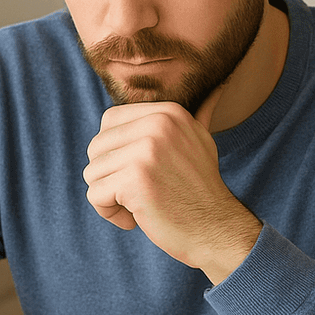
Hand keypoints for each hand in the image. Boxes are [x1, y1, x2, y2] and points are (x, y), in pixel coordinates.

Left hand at [83, 89, 261, 283]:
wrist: (216, 231)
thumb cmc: (201, 191)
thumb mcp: (202, 143)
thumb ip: (198, 114)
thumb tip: (221, 83)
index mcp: (168, 112)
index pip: (109, 122)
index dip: (115, 153)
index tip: (142, 173)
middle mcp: (158, 125)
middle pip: (96, 147)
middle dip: (109, 176)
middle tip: (139, 193)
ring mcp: (146, 150)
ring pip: (92, 172)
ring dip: (109, 197)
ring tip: (139, 206)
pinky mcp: (135, 179)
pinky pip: (95, 195)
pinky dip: (109, 213)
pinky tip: (135, 220)